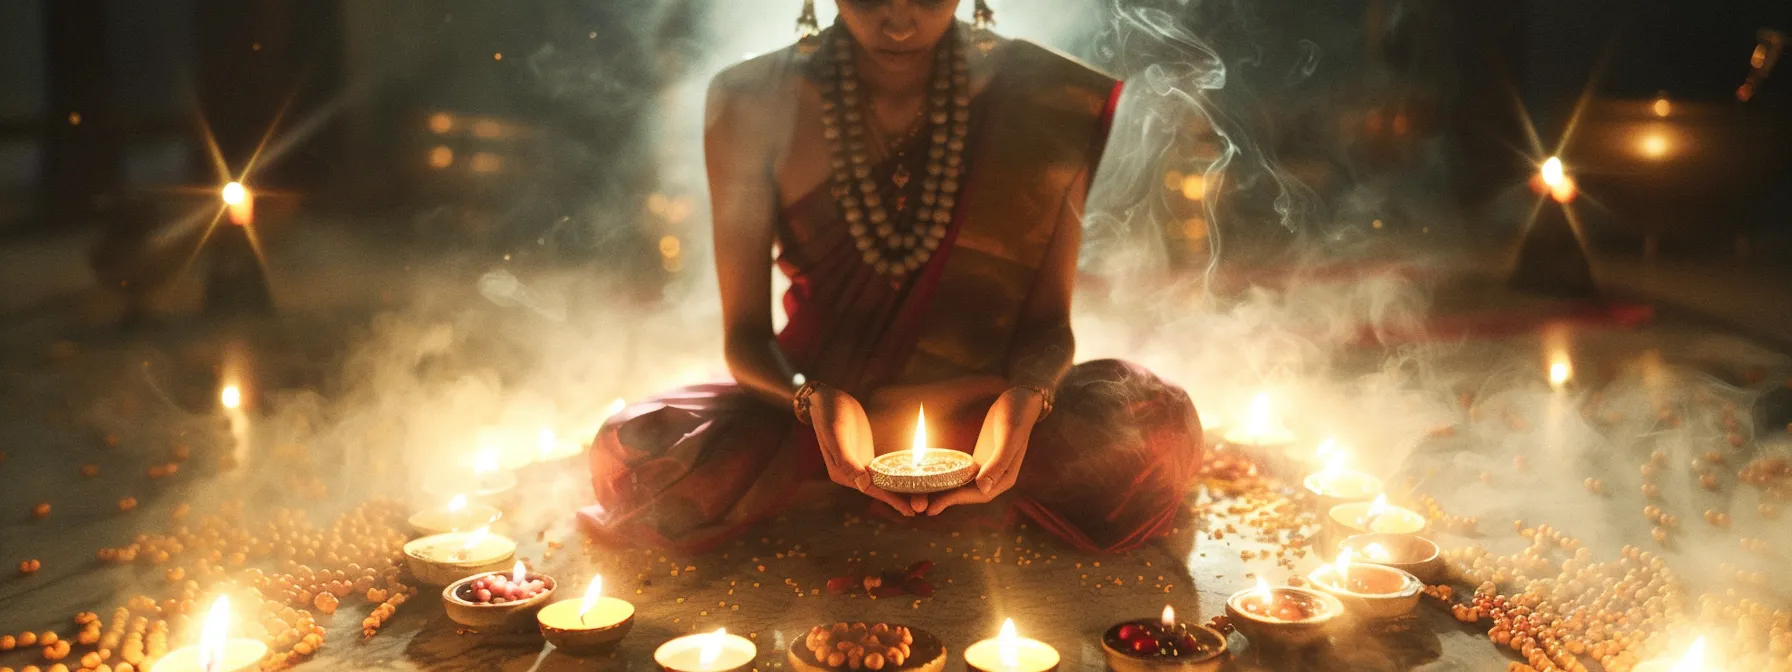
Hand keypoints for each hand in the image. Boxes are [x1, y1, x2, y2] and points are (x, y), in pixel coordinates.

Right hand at [809, 385, 924, 515]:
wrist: (827, 399)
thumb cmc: (830, 413)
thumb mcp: (837, 433)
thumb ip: (846, 460)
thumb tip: (862, 484)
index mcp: (841, 474)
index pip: (870, 490)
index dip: (890, 500)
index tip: (910, 511)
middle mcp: (849, 474)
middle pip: (877, 489)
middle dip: (899, 499)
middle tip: (923, 507)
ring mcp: (858, 466)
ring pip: (881, 482)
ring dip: (899, 491)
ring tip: (921, 498)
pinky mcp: (865, 458)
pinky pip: (882, 471)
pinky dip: (895, 477)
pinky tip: (910, 481)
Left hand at [926, 387, 1044, 514]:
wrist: (1020, 400)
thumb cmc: (1017, 416)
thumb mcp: (1009, 437)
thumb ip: (998, 463)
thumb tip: (983, 488)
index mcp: (1005, 478)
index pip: (978, 495)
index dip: (955, 502)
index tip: (933, 508)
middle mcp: (995, 478)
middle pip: (968, 494)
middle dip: (945, 500)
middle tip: (918, 506)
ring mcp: (986, 469)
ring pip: (963, 485)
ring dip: (944, 491)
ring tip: (920, 496)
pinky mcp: (979, 459)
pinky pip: (961, 473)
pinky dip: (947, 477)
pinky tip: (930, 478)